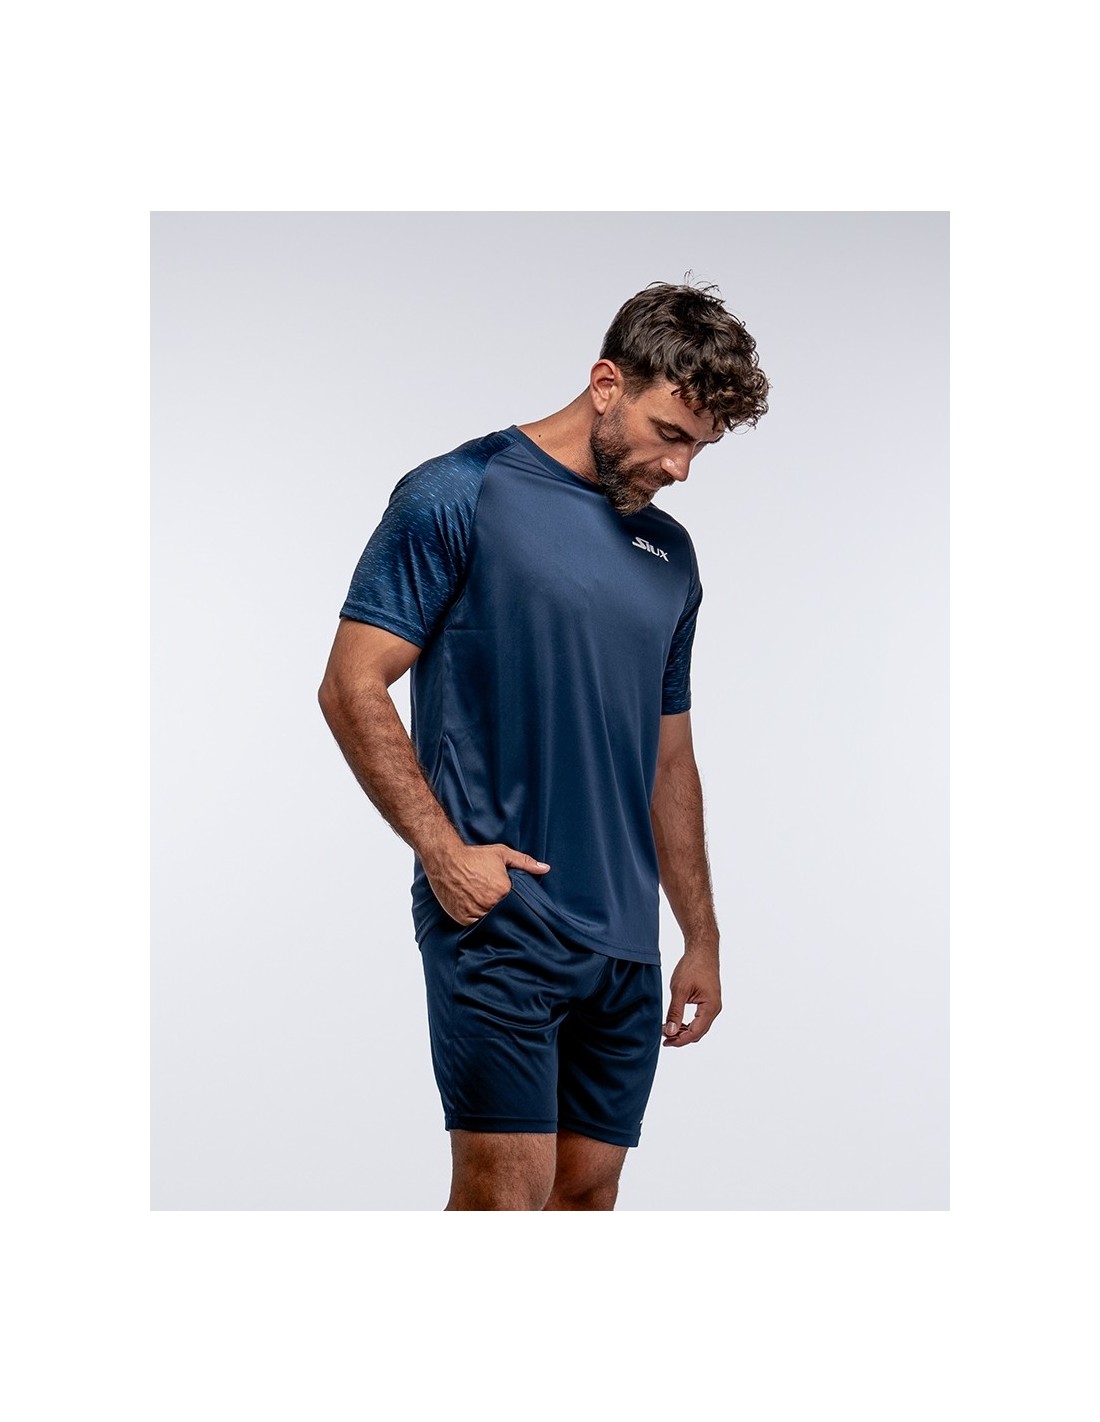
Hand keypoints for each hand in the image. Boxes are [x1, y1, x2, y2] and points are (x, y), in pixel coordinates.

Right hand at [423, 842, 549, 925]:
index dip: (517, 904)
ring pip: (490, 923)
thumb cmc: (474, 856)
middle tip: (503, 908)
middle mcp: (490, 904)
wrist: (446, 859)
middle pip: (504, 915)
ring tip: (491, 911)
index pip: (518, 904)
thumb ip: (525, 862)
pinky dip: (478, 923)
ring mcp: (475, 912)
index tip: (517, 903)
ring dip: (492, 919)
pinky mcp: (462, 918)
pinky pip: (475, 926)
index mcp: (503, 890)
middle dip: (505, 912)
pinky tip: (479, 914)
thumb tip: (546, 868)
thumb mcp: (502, 854)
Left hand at [662, 947, 721, 1046]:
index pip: (695, 1033)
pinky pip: (699, 1019)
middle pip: (698, 1033)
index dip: (680, 1040)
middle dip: (681, 1037)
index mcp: (710, 1007)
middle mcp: (714, 1009)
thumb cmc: (692, 966)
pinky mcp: (708, 1002)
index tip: (665, 1041)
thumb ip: (675, 1012)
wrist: (702, 950)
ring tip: (667, 1029)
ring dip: (684, 1031)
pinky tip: (676, 1022)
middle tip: (663, 1037)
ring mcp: (713, 1006)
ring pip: (699, 1027)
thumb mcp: (680, 990)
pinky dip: (688, 1024)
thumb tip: (671, 1031)